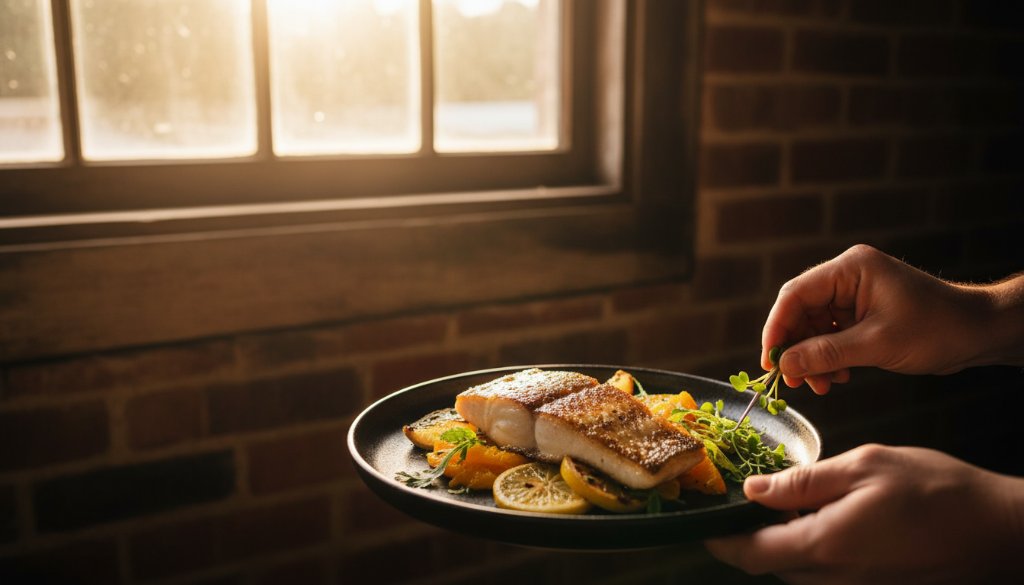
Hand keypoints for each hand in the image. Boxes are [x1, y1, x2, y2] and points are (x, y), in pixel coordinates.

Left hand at [705, 444, 1023, 584]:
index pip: (750, 554)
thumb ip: (803, 482)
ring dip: (782, 542)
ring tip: (787, 503)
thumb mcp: (864, 467)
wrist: (1000, 533)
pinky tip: (826, 518)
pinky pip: (826, 575)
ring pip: (797, 572)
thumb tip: (755, 490)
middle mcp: (835, 579)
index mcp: (825, 546)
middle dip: (749, 537)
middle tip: (745, 500)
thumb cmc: (937, 492)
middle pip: (770, 565)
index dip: (718, 541)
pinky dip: (812, 550)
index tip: (702, 522)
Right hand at [761, 244, 1022, 394]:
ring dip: (812, 357)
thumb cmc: (936, 329)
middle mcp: (847, 276)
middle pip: (801, 312)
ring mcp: (854, 295)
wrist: (978, 333)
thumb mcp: (876, 344)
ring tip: (820, 384)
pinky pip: (831, 334)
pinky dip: (829, 357)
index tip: (770, 362)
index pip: (795, 295)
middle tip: (794, 381)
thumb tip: (785, 364)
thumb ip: (826, 353)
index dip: (777, 329)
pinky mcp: (862, 313)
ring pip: (814, 327)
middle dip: (796, 348)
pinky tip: (837, 376)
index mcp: (850, 269)